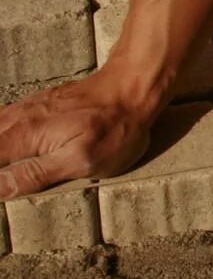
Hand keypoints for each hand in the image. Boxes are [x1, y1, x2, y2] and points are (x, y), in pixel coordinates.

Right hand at [0, 70, 160, 198]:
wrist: (132, 87)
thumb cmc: (114, 128)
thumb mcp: (80, 161)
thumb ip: (35, 175)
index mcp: (23, 137)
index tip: (4, 191)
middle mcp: (17, 120)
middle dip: (0, 166)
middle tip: (9, 183)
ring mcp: (25, 109)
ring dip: (2, 151)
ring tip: (11, 168)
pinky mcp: (37, 104)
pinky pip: (3, 120)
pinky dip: (2, 135)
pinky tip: (9, 144)